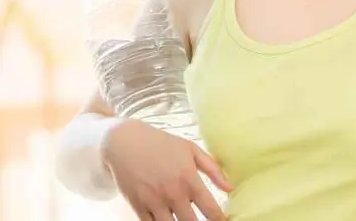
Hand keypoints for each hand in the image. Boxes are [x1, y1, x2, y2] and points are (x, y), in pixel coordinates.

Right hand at [101, 119, 232, 220]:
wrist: (125, 142)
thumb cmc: (162, 144)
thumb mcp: (191, 149)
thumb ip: (213, 169)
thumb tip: (231, 188)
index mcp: (188, 179)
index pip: (210, 209)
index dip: (220, 219)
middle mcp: (172, 193)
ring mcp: (154, 202)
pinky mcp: (138, 207)